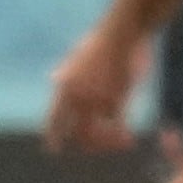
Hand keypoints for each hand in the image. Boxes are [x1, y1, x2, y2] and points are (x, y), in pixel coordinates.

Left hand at [46, 22, 148, 153]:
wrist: (122, 32)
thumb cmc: (103, 40)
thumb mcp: (77, 55)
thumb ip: (66, 71)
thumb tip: (54, 77)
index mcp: (64, 86)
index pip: (54, 119)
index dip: (53, 137)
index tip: (54, 149)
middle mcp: (77, 96)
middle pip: (78, 133)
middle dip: (88, 145)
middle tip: (97, 149)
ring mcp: (97, 98)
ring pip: (100, 132)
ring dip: (110, 142)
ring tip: (120, 143)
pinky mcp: (118, 98)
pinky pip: (119, 125)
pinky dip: (124, 135)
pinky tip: (130, 140)